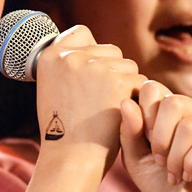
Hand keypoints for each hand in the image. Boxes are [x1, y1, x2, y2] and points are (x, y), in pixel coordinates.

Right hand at [35, 25, 146, 170]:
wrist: (72, 158)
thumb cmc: (63, 131)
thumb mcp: (52, 89)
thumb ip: (67, 66)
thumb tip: (89, 47)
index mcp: (51, 56)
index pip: (81, 33)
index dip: (91, 51)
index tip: (91, 70)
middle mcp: (71, 57)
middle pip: (110, 50)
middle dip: (113, 71)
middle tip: (101, 100)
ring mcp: (95, 67)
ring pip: (128, 66)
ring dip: (126, 85)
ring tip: (109, 110)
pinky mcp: (117, 81)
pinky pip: (140, 82)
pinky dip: (137, 99)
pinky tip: (121, 116)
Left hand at [120, 80, 191, 191]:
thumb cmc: (158, 183)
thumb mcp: (134, 158)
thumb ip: (129, 131)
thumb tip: (126, 102)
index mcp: (169, 106)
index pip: (153, 88)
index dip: (144, 116)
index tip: (145, 142)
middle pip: (172, 102)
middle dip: (160, 138)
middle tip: (159, 160)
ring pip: (190, 126)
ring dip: (176, 157)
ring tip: (174, 174)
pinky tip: (190, 176)